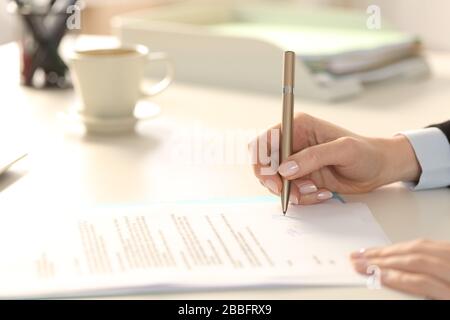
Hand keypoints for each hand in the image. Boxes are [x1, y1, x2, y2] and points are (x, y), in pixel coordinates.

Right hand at [250, 113, 420, 204]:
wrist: (379, 169)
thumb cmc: (366, 153)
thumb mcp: (343, 150)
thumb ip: (312, 157)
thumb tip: (284, 169)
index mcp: (297, 126)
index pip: (264, 142)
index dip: (262, 162)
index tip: (275, 180)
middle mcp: (292, 143)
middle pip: (264, 164)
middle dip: (275, 182)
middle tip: (291, 193)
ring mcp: (296, 161)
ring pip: (275, 181)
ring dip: (292, 191)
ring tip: (315, 190)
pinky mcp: (301, 177)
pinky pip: (290, 191)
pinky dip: (302, 197)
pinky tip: (322, 192)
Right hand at [351, 239, 449, 298]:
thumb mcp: (442, 304)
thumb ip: (422, 294)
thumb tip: (392, 282)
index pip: (419, 281)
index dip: (391, 276)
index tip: (368, 274)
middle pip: (417, 259)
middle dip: (382, 259)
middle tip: (358, 259)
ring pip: (421, 247)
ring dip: (390, 250)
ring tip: (368, 252)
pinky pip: (431, 243)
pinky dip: (408, 245)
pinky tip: (393, 249)